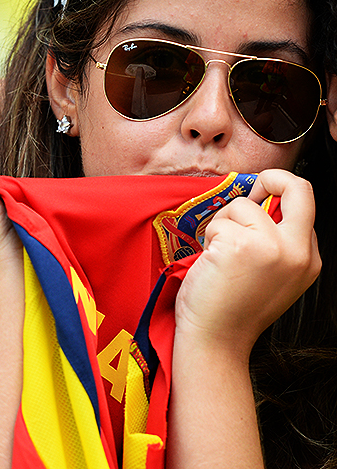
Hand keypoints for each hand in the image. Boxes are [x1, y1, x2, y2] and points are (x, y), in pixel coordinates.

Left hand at [175, 169, 320, 357]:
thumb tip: (262, 201)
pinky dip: (209, 236)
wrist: (215, 341)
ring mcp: (272, 247)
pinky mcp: (241, 245)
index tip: (258, 203)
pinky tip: (212, 262)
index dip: (275, 198)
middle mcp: (297, 252)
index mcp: (308, 259)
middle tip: (254, 188)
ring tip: (221, 254)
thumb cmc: (234, 308)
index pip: (303, 205)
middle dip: (273, 178)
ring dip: (224, 223)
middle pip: (298, 187)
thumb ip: (277, 241)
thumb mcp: (273, 276)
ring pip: (243, 204)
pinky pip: (220, 220)